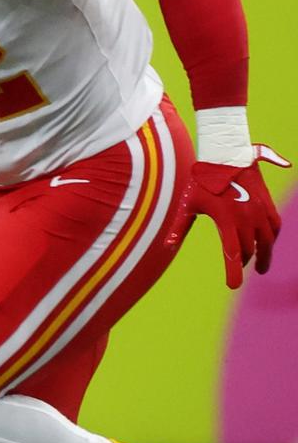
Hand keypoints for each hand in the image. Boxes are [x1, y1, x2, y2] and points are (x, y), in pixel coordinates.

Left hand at [191, 145, 288, 287]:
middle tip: (240, 270)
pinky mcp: (268, 203)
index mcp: (226, 220)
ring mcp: (260, 210)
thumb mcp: (187, 204)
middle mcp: (247, 217)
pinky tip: (268, 243)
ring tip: (261, 266)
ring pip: (267, 240)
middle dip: (245, 262)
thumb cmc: (201, 180)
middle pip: (250, 249)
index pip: (232, 253)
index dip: (233, 272)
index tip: (233, 286)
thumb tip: (168, 246)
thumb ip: (179, 226)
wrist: (226, 156)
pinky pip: (275, 226)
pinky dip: (272, 237)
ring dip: (264, 254)